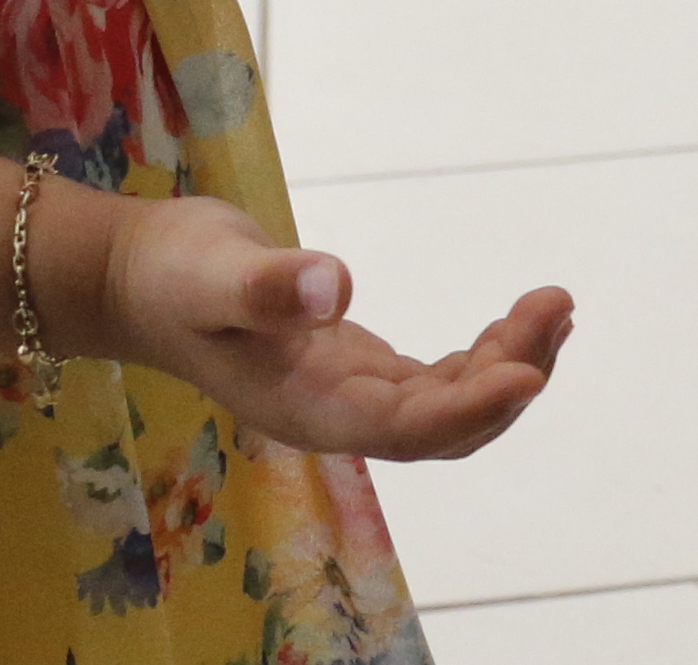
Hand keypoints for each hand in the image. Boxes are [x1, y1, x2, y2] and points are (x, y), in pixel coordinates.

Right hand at [81, 190, 571, 460]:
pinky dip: (486, 355)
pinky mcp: (357, 368)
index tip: (532, 371)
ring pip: (448, 405)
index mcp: (305, 407)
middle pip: (443, 427)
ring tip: (556, 307)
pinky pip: (436, 381)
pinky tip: (520, 322)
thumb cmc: (170, 272)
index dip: (472, 407)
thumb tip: (337, 290)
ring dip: (510, 365)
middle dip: (510, 379)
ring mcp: (349, 396)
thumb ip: (267, 287)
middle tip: (556, 308)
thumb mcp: (208, 271)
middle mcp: (336, 415)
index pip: (406, 425)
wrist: (140, 278)